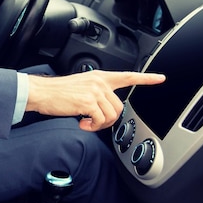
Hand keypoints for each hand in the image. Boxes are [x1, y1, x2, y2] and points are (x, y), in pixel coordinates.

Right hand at [25, 70, 165, 131]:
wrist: (42, 92)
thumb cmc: (57, 92)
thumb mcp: (80, 86)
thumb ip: (96, 92)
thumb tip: (103, 108)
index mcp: (99, 77)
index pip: (127, 76)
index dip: (146, 78)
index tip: (160, 78)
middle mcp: (100, 82)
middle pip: (119, 107)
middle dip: (108, 120)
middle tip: (93, 122)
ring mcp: (95, 91)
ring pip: (111, 116)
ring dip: (99, 125)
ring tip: (86, 122)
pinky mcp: (89, 102)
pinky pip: (100, 121)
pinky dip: (92, 127)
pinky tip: (81, 123)